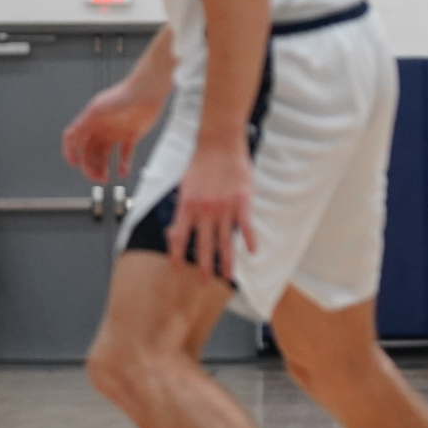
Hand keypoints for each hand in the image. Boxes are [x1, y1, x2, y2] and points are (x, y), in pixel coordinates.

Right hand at [62, 77, 165, 183]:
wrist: (147, 92)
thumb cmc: (122, 96)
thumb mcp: (96, 110)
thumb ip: (81, 125)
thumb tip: (69, 139)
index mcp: (90, 121)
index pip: (73, 139)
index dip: (70, 152)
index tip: (74, 164)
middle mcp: (101, 128)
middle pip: (89, 152)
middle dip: (90, 166)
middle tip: (96, 178)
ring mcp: (115, 132)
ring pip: (104, 155)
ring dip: (103, 168)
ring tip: (106, 179)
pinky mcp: (131, 135)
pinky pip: (125, 154)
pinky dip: (123, 164)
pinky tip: (122, 172)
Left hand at [168, 140, 254, 282]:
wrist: (218, 143)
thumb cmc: (201, 162)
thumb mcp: (185, 187)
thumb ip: (183, 209)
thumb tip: (175, 229)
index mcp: (187, 207)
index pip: (179, 238)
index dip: (177, 255)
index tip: (177, 269)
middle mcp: (204, 211)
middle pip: (203, 246)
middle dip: (203, 268)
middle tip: (204, 284)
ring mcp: (224, 207)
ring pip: (225, 241)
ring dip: (226, 261)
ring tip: (227, 276)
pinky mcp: (242, 201)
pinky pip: (246, 225)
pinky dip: (249, 239)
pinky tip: (252, 251)